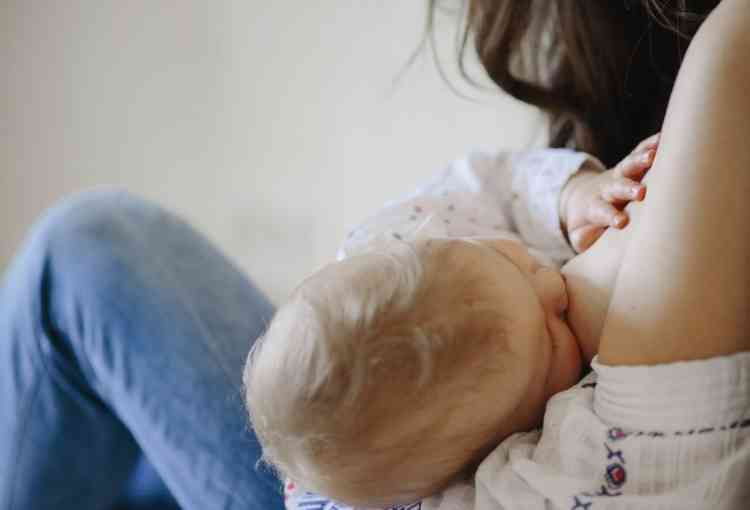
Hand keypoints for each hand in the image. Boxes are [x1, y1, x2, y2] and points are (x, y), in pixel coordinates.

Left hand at [560, 133, 659, 252]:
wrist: (583, 199)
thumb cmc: (589, 225)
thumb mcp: (582, 237)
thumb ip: (588, 241)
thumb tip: (599, 249)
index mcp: (594, 208)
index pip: (602, 211)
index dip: (610, 215)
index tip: (621, 222)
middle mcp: (607, 189)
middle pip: (616, 187)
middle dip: (628, 188)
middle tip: (640, 192)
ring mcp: (619, 175)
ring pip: (628, 166)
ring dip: (640, 161)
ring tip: (654, 155)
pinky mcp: (629, 165)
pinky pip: (639, 151)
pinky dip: (650, 144)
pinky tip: (663, 137)